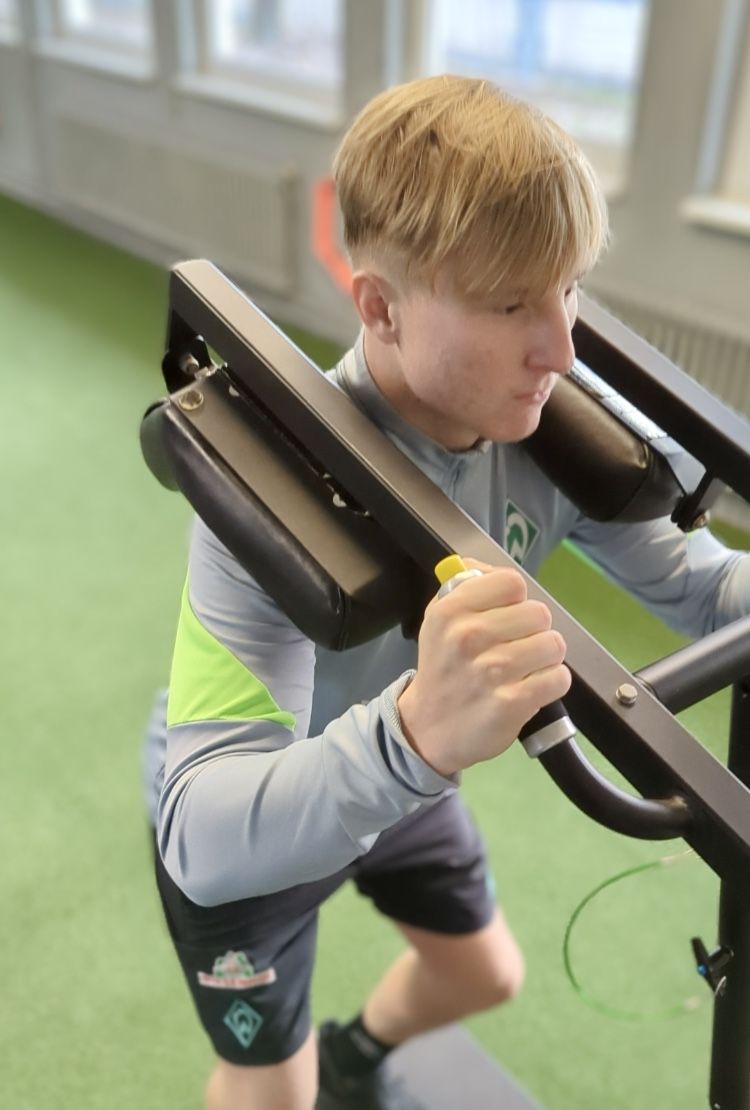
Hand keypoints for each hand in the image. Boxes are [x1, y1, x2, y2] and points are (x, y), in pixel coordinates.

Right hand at [397, 559, 570, 776]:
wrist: (427, 729)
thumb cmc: (442, 668)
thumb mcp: (439, 620)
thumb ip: (465, 587)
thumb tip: (486, 567)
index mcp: (451, 610)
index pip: (512, 582)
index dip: (516, 600)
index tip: (506, 617)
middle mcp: (470, 636)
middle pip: (539, 613)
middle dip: (534, 631)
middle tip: (516, 647)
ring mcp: (492, 670)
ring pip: (554, 644)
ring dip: (545, 658)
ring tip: (525, 668)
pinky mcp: (513, 702)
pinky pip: (559, 677)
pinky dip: (552, 683)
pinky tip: (532, 688)